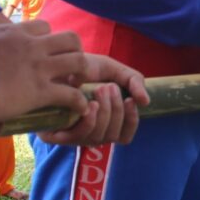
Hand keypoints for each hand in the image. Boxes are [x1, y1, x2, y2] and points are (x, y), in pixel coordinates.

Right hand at [0, 21, 91, 125]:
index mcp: (14, 33)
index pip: (45, 26)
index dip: (50, 39)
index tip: (47, 51)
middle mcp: (32, 47)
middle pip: (71, 39)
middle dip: (76, 52)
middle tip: (70, 68)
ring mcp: (39, 68)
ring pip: (79, 61)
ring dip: (83, 73)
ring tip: (77, 85)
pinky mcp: (40, 91)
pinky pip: (72, 95)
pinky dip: (80, 102)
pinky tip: (80, 109)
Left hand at [35, 54, 149, 145]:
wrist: (54, 62)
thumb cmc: (84, 68)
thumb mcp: (114, 70)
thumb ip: (134, 81)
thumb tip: (146, 102)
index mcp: (106, 122)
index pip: (125, 135)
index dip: (132, 121)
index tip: (131, 100)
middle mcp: (91, 133)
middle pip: (113, 136)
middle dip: (116, 111)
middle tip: (109, 88)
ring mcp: (74, 136)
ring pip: (99, 137)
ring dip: (105, 113)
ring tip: (101, 90)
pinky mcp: (56, 136)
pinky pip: (79, 137)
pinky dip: (90, 121)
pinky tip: (90, 105)